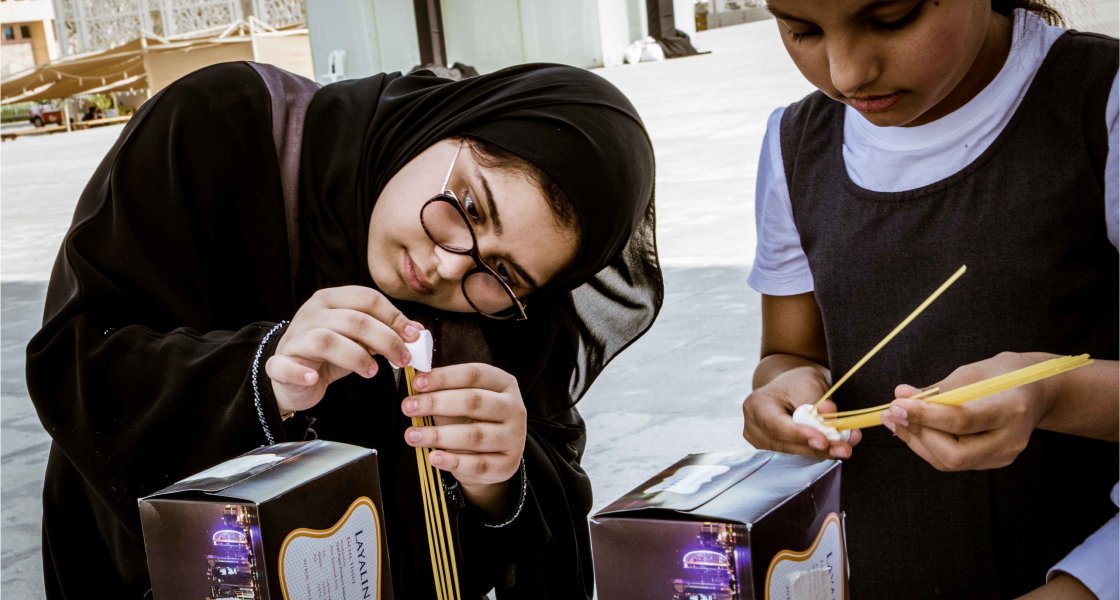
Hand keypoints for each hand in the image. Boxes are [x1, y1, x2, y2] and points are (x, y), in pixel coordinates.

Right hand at [265, 286, 422, 412]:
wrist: (295, 379)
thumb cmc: (331, 356)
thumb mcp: (360, 341)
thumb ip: (384, 333)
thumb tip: (417, 332)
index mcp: (331, 300)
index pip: (367, 298)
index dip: (394, 317)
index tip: (414, 336)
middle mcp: (311, 313)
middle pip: (353, 319)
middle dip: (385, 339)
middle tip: (403, 358)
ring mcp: (293, 338)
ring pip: (326, 340)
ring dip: (355, 355)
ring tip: (373, 371)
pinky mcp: (278, 364)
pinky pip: (284, 365)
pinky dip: (301, 372)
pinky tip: (316, 378)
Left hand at [402, 363, 525, 513]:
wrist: (493, 458)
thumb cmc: (472, 421)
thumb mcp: (460, 402)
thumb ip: (442, 392)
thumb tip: (415, 382)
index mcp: (504, 383)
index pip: (474, 374)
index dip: (444, 377)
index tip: (417, 383)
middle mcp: (514, 408)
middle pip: (474, 401)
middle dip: (436, 403)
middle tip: (408, 407)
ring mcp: (514, 437)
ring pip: (475, 435)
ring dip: (439, 435)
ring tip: (412, 435)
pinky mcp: (508, 465)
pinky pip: (478, 464)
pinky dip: (453, 461)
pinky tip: (434, 457)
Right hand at [743, 364, 861, 458]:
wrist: (791, 388)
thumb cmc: (797, 383)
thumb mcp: (809, 384)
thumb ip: (818, 403)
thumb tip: (830, 416)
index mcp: (756, 405)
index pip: (776, 425)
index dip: (799, 435)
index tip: (823, 441)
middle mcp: (754, 427)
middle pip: (786, 444)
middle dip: (817, 447)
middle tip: (844, 448)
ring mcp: (761, 442)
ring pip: (794, 453)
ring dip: (821, 452)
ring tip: (844, 447)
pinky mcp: (774, 451)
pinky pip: (797, 455)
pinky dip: (816, 451)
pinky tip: (834, 447)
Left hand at [882, 352, 1056, 470]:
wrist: (1037, 390)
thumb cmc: (1003, 375)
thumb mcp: (972, 373)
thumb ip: (937, 390)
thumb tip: (900, 395)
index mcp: (1010, 409)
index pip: (961, 420)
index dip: (924, 415)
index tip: (897, 403)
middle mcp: (1010, 440)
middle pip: (954, 454)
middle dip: (918, 434)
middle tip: (892, 413)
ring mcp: (1003, 456)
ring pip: (950, 461)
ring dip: (916, 441)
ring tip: (894, 419)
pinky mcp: (993, 462)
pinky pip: (953, 460)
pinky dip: (928, 445)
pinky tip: (912, 428)